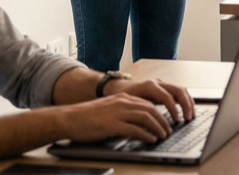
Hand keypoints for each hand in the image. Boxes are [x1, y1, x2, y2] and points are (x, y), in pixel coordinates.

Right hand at [58, 93, 175, 143]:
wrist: (69, 118)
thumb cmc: (86, 117)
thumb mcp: (108, 109)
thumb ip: (122, 112)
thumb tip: (137, 124)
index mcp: (122, 98)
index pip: (147, 103)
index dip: (159, 113)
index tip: (165, 122)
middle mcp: (122, 102)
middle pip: (150, 109)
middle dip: (162, 120)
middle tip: (168, 131)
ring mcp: (118, 113)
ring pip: (146, 117)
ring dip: (158, 127)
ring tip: (163, 136)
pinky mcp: (113, 125)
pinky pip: (135, 129)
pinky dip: (146, 135)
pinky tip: (151, 140)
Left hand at [107, 78, 195, 125]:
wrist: (117, 87)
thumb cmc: (122, 97)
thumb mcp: (130, 106)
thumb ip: (141, 114)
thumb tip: (151, 128)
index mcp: (149, 86)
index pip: (167, 96)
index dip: (174, 109)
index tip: (177, 121)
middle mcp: (158, 82)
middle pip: (178, 90)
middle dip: (186, 105)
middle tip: (188, 118)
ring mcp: (162, 84)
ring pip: (181, 90)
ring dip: (188, 103)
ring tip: (191, 116)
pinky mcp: (164, 88)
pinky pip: (178, 92)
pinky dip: (185, 101)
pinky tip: (187, 111)